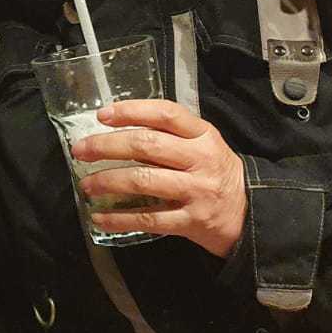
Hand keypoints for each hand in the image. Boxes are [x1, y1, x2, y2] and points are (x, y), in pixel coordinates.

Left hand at [72, 99, 245, 257]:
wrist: (251, 214)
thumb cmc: (215, 173)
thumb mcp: (202, 146)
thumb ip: (169, 137)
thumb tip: (116, 133)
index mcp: (203, 135)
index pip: (166, 114)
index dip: (132, 111)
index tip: (102, 115)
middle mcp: (201, 159)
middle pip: (147, 146)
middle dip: (107, 146)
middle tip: (80, 150)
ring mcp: (197, 191)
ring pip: (144, 180)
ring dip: (108, 182)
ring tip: (87, 185)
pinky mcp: (192, 222)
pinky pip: (149, 219)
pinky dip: (120, 219)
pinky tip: (100, 217)